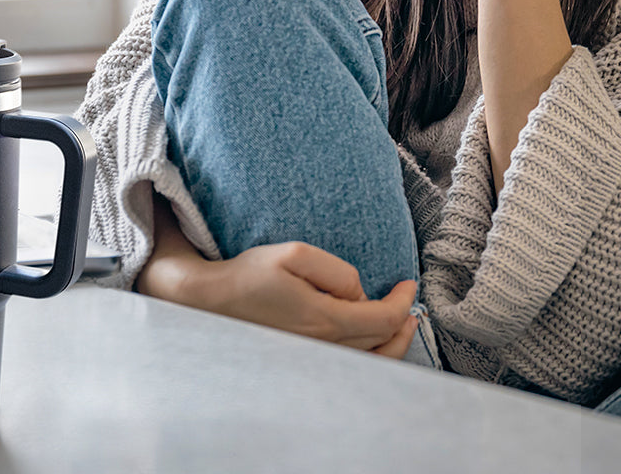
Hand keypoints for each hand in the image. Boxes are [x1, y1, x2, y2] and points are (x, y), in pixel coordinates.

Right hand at [137, 196, 418, 358]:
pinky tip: (371, 339)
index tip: (409, 282)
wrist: (212, 301)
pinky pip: (351, 365)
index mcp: (326, 320)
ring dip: (392, 341)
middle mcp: (325, 347)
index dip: (403, 301)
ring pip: (370, 360)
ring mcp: (315, 359)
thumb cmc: (251, 274)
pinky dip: (372, 353)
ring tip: (401, 322)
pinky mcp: (304, 360)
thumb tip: (358, 292)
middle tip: (409, 300)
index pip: (383, 319)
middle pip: (382, 342)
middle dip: (402, 321)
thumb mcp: (294, 255)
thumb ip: (336, 271)